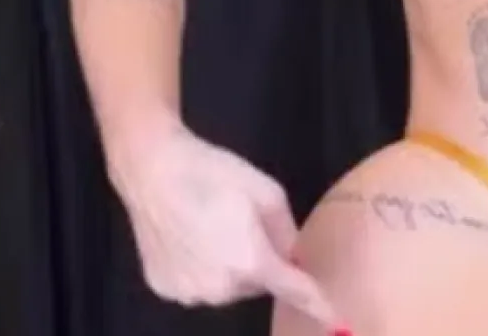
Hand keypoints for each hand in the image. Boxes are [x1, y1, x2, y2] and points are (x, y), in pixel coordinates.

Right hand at [110, 120, 344, 333]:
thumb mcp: (266, 192)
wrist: (150, 167)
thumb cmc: (211, 172)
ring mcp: (189, 292)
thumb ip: (287, 232)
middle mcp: (222, 289)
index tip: (337, 322)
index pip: (296, 292)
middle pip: (256, 284)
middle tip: (237, 223)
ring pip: (224, 287)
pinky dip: (196, 269)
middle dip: (256, 261)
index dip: (319, 306)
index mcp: (252, 263)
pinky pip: (195, 285)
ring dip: (226, 268)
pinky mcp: (164, 288)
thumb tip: (294, 259)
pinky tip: (184, 238)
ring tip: (205, 226)